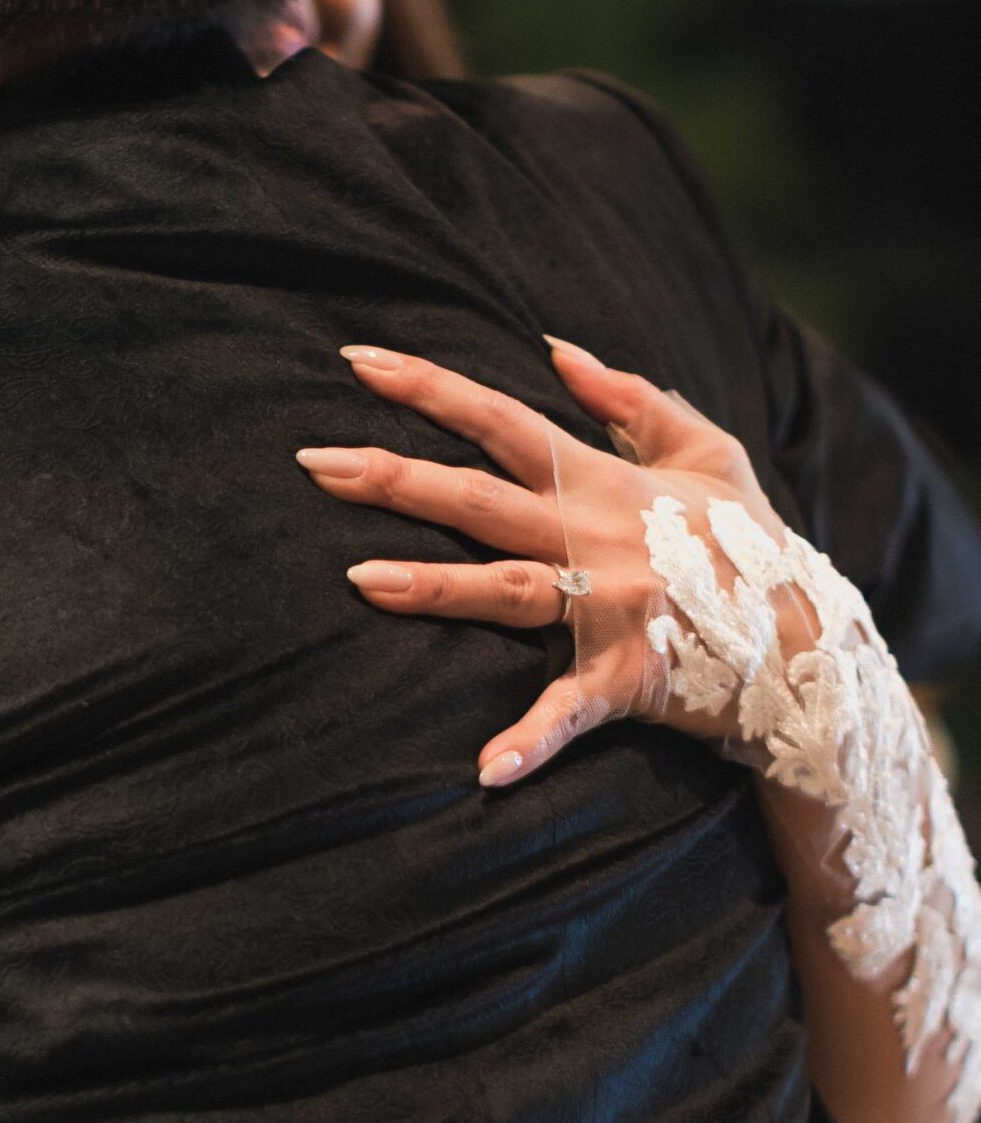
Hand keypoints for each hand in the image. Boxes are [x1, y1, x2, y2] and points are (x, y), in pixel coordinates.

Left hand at [297, 336, 791, 788]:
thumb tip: (558, 350)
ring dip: (434, 586)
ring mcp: (608, 607)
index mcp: (604, 481)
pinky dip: (530, 743)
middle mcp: (596, 537)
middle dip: (395, 479)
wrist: (810, 641)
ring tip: (360, 581)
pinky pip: (569, 713)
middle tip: (313, 463)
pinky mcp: (626, 678)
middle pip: (479, 499)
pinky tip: (484, 772)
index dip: (430, 389)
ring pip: (507, 589)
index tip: (357, 364)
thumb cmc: (750, 543)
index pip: (501, 421)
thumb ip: (632, 398)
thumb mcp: (709, 451)